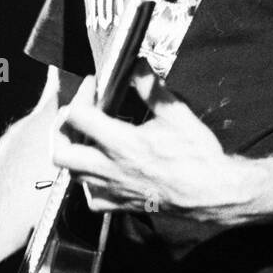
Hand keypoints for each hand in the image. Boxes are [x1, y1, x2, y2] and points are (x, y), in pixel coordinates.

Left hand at [52, 64, 256, 222]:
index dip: (81, 95)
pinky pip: (90, 197)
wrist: (212, 192)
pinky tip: (102, 170)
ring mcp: (112, 190)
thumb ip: (152, 88)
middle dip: (61, 130)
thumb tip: (138, 66)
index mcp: (123, 143)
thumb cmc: (198, 155)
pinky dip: (88, 182)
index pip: (78, 117)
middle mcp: (110, 168)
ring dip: (74, 154)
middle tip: (77, 115)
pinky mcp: (119, 206)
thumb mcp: (177, 113)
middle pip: (60, 152)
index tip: (93, 87)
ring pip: (72, 174)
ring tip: (88, 139)